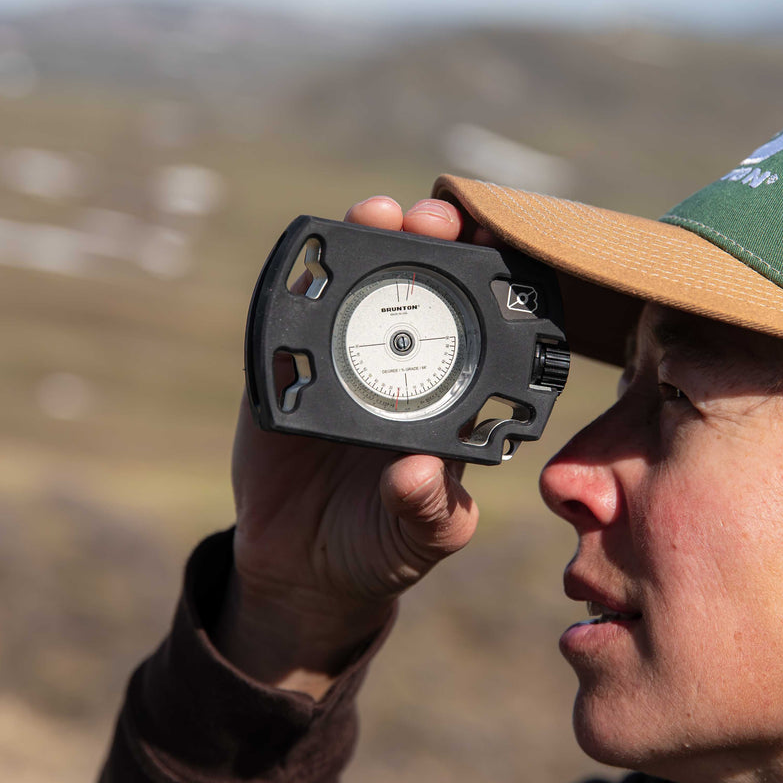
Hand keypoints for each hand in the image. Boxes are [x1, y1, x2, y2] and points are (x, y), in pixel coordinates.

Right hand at [217, 197, 482, 696]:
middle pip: (420, 282)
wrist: (302, 569)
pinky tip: (305, 261)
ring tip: (377, 213)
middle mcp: (400, 365)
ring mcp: (339, 361)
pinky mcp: (282, 371)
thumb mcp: (423, 538)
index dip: (491, 279)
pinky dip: (294, 287)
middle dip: (431, 236)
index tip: (500, 245)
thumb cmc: (384, 548)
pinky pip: (287, 321)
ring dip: (367, 239)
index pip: (479, 322)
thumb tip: (416, 473)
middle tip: (434, 217)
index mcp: (450, 393)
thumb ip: (428, 511)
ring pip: (356, 284)